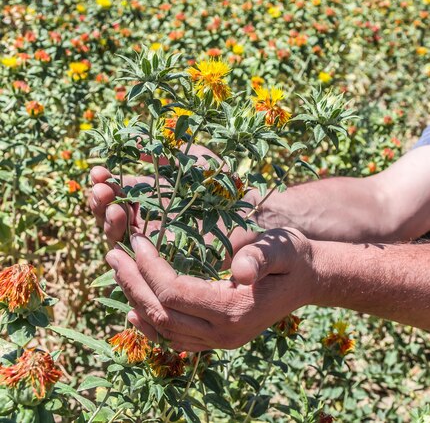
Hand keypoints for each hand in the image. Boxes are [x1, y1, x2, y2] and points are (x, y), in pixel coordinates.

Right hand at [89, 144, 263, 252]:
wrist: (253, 212)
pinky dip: (128, 248)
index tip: (100, 172)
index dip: (104, 182)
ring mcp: (154, 244)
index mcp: (149, 195)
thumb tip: (136, 143)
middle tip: (102, 189)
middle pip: (111, 214)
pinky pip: (138, 262)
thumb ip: (168, 152)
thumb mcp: (195, 160)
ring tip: (114, 207)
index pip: (117, 192)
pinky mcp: (165, 265)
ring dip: (109, 222)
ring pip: (119, 238)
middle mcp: (146, 219)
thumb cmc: (224, 183)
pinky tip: (128, 234)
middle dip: (101, 201)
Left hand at [106, 228, 314, 350]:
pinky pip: (174, 339)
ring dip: (134, 300)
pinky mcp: (216, 338)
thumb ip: (261, 258)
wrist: (310, 280)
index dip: (150, 267)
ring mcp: (219, 341)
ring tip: (116, 271)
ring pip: (163, 329)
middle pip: (161, 314)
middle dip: (132, 283)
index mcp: (233, 310)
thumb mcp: (281, 249)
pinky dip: (149, 326)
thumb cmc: (293, 258)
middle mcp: (223, 334)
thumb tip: (240, 270)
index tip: (136, 239)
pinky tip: (133, 309)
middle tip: (112, 254)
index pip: (175, 292)